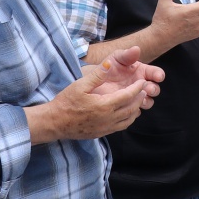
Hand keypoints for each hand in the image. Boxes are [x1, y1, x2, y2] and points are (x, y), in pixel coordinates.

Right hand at [42, 53, 159, 140]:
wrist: (54, 123)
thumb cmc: (66, 102)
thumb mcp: (80, 85)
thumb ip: (97, 75)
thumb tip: (110, 64)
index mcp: (104, 105)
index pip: (128, 96)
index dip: (137, 88)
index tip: (142, 82)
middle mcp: (108, 119)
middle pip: (132, 109)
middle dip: (140, 99)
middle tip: (144, 90)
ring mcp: (106, 128)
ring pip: (128, 120)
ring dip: (135, 110)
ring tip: (138, 101)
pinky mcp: (102, 134)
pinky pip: (120, 127)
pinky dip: (127, 119)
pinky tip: (126, 113)